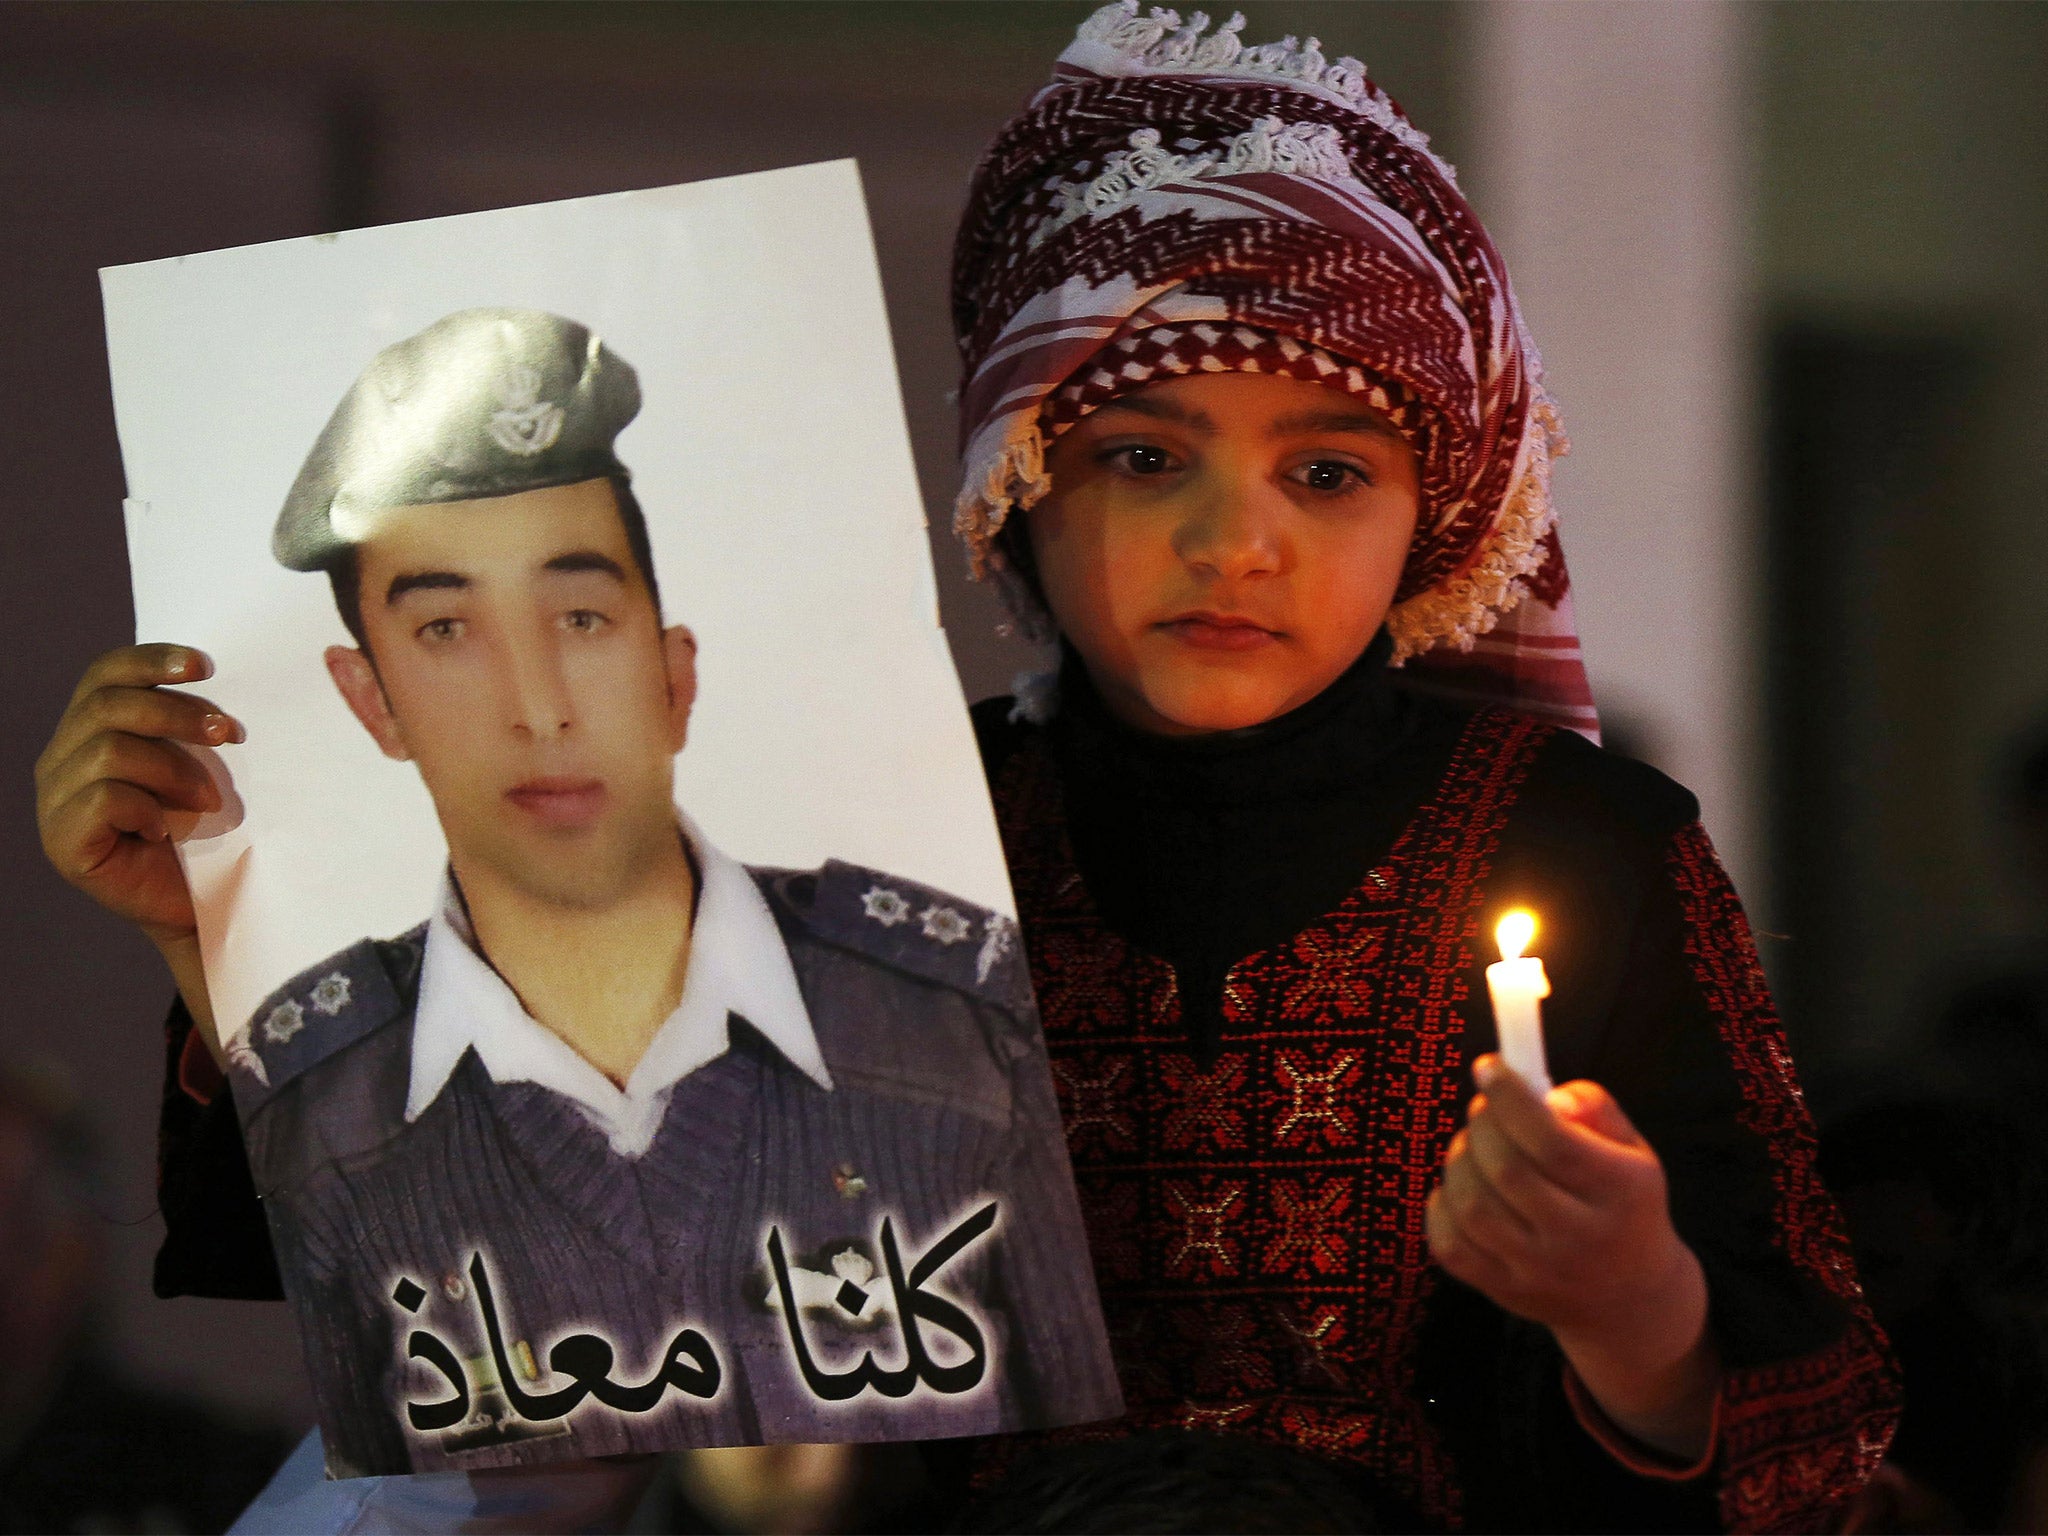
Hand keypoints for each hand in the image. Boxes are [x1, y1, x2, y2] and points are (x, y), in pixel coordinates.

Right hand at [35, 644, 238, 1044]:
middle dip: (177, 713)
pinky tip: (170, 829)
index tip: (206, 665)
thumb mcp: (205, 761)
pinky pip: (104, 799)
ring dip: (174, 769)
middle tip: (230, 734)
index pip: (104, 674)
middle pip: (108, 705)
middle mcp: (60, 761)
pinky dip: (148, 807)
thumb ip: (193, 719)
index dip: (151, 659)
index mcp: (88, 730)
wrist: (212, 906)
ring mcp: (53, 803)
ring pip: (109, 749)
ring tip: (210, 800)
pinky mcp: (63, 844)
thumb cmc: (214, 829)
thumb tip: (232, 665)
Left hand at [1426, 1054, 1718, 1460]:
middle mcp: (1582, 1238)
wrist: (1630, 1298)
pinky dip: (1441, 1206)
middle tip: (1485, 1106)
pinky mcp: (1506, 1292)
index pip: (1553, 1143)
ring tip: (1475, 1145)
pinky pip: (1450, 1246)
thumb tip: (1546, 1096)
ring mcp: (1540, 1272)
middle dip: (1483, 1123)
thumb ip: (1594, 1106)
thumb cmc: (1622, 1203)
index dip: (1510, 1098)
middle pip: (1507, 1171)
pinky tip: (1462, 1187)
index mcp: (1621, 1192)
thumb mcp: (1633, 1150)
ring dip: (1460, 1159)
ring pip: (1472, 1206)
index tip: (1489, 1066)